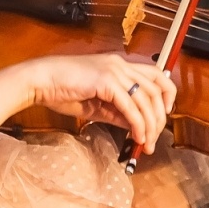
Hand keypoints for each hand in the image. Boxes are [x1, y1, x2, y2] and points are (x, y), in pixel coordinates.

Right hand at [20, 53, 176, 151]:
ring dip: (150, 125)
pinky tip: (137, 137)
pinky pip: (130, 107)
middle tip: (155, 138)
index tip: (164, 115)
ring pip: (146, 99)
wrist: (41, 81)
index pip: (157, 75)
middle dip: (159, 118)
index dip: (167, 95)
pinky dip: (137, 124)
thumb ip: (118, 112)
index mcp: (120, 65)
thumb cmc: (62, 90)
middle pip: (156, 89)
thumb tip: (136, 126)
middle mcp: (121, 64)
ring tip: (146, 143)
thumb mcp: (97, 104)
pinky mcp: (106, 81)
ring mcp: (115, 71)